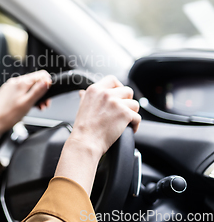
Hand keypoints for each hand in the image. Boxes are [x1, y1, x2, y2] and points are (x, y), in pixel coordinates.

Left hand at [0, 70, 51, 148]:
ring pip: (27, 87)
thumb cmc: (10, 115)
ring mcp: (10, 87)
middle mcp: (14, 82)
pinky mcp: (7, 92)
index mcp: (21, 83)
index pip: (40, 75)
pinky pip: (20, 91)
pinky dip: (26, 97)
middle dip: (41, 92)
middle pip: (34, 82)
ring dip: (34, 96)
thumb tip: (46, 80)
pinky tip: (26, 106)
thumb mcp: (27, 103)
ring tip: (36, 107)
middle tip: (43, 104)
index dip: (47, 83)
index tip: (48, 94)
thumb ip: (38, 91)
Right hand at [54, 75, 140, 194]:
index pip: (112, 80)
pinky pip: (138, 117)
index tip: (119, 96)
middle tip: (121, 111)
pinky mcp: (125, 114)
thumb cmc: (83, 127)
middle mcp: (106, 93)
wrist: (85, 141)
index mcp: (95, 90)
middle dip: (127, 101)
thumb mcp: (81, 106)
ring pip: (135, 104)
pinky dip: (135, 125)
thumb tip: (82, 93)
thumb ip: (85, 97)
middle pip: (127, 90)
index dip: (118, 87)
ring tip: (124, 121)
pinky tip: (128, 129)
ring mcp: (116, 103)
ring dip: (132, 113)